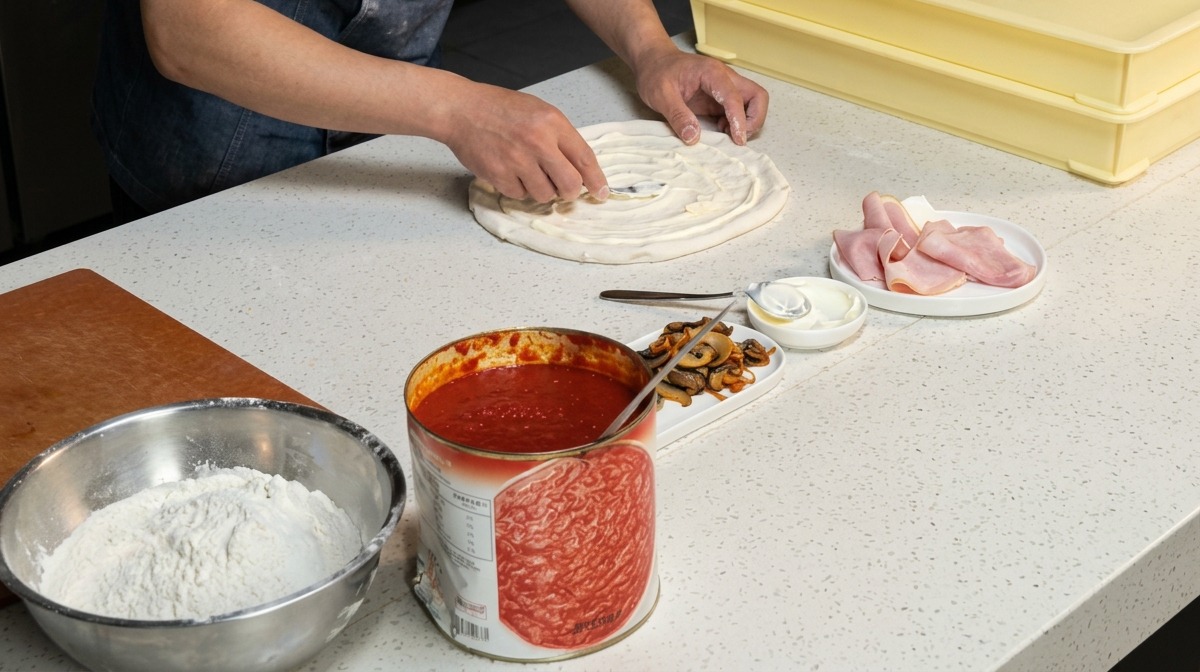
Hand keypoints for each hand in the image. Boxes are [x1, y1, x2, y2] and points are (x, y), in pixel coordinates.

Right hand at [439, 83, 608, 202]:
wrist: (462, 110)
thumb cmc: (501, 109)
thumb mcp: (538, 111)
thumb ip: (560, 137)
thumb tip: (580, 168)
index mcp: (552, 122)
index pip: (584, 158)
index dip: (596, 179)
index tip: (601, 191)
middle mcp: (537, 142)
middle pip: (569, 184)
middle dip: (570, 192)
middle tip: (563, 189)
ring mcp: (517, 160)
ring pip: (545, 194)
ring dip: (541, 189)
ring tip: (528, 171)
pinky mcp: (499, 175)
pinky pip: (520, 195)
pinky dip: (518, 188)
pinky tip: (510, 171)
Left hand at [633, 49, 768, 146]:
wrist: (652, 61)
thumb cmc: (656, 73)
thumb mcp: (660, 95)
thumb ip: (677, 116)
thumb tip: (694, 138)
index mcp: (711, 73)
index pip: (735, 96)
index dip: (739, 119)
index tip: (738, 139)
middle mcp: (724, 78)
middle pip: (757, 96)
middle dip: (754, 119)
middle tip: (738, 137)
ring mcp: (724, 89)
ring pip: (752, 104)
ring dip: (747, 122)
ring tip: (727, 135)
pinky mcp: (719, 99)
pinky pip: (738, 111)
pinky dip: (736, 124)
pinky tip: (720, 131)